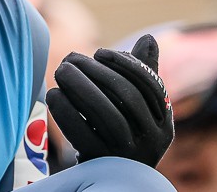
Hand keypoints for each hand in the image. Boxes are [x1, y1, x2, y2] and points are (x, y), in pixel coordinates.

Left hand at [46, 34, 173, 166]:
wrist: (109, 179)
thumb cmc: (123, 132)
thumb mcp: (137, 109)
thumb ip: (143, 74)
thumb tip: (150, 39)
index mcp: (163, 123)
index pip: (150, 85)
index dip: (125, 64)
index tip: (99, 52)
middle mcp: (152, 140)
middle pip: (127, 97)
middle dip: (96, 72)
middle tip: (69, 57)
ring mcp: (127, 155)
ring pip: (106, 114)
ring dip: (80, 87)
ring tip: (60, 70)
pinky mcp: (100, 164)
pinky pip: (82, 133)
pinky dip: (65, 111)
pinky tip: (53, 95)